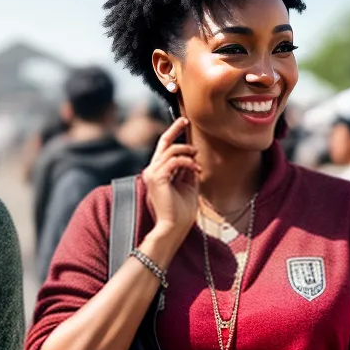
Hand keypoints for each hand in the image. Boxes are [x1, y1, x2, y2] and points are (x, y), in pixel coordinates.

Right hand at [141, 117, 199, 242]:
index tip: (183, 122)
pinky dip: (188, 163)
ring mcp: (152, 175)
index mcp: (157, 174)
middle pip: (163, 143)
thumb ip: (187, 171)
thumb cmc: (180, 212)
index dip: (172, 133)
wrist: (173, 227)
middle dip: (175, 129)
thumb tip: (192, 158)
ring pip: (171, 150)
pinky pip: (175, 161)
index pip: (163, 149)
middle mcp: (151, 172)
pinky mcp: (157, 178)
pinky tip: (196, 170)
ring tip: (197, 163)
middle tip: (186, 121)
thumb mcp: (188, 186)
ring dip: (188, 153)